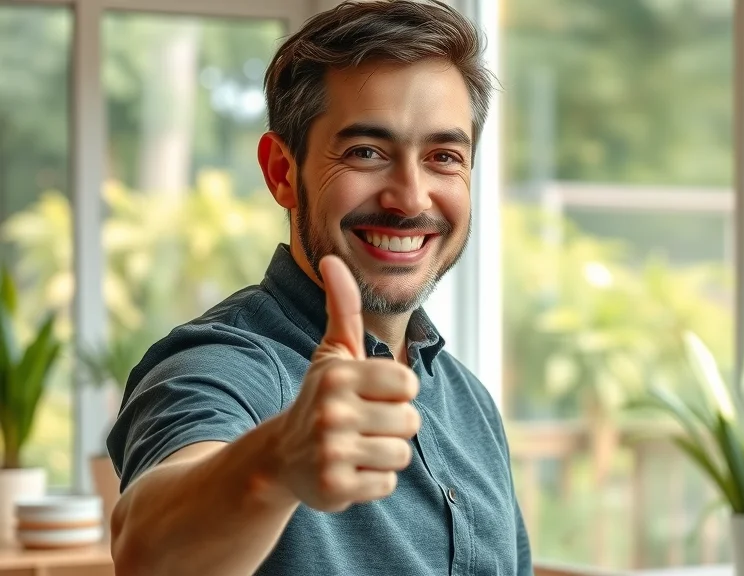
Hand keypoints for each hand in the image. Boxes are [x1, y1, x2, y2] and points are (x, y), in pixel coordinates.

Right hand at [271, 255, 420, 512]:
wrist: (281, 457)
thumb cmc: (321, 397)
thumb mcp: (333, 352)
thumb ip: (344, 308)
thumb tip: (332, 260)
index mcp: (339, 375)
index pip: (409, 385)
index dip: (396, 393)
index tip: (371, 396)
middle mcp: (331, 412)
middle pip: (410, 422)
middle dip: (393, 426)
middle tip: (361, 425)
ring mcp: (330, 452)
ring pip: (400, 454)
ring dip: (384, 455)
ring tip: (356, 447)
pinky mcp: (332, 488)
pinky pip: (386, 485)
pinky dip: (373, 482)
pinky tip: (349, 471)